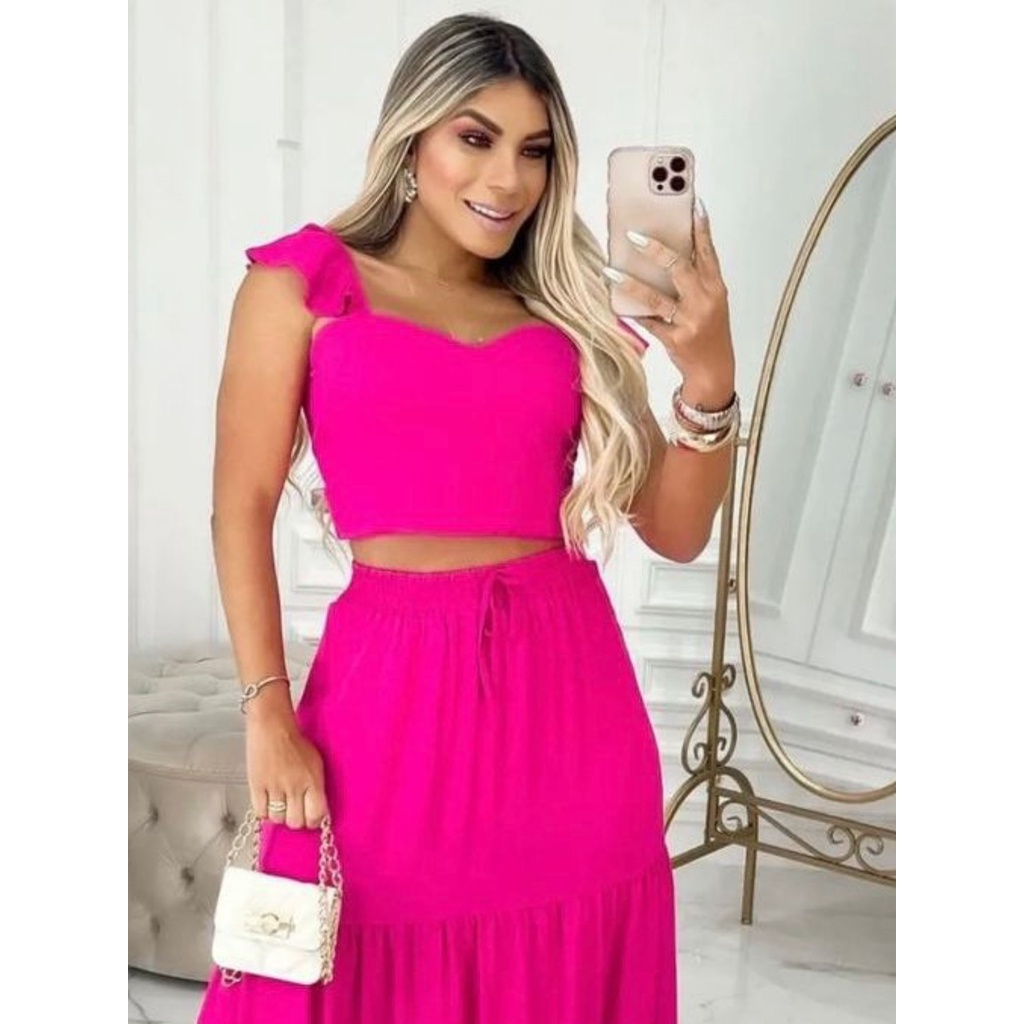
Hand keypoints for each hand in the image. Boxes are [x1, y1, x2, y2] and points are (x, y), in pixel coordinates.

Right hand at [245, 695, 328, 829]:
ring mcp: (275, 787)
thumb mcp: (316, 762)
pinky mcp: (257, 786)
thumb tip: (318, 808)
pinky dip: (264, 812)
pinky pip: (261, 813)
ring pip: (278, 819)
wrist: (272, 726)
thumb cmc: (294, 741)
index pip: (316, 814)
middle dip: (297, 820)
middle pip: (295, 822)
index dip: (314, 820)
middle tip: (295, 811)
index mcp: (313, 779)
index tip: (312, 817)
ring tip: (281, 804)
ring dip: (280, 815)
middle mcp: (295, 785)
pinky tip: (268, 802)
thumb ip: (317, 786)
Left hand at [605, 199, 735, 407]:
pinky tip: (615, 303)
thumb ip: (694, 278)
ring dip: (631, 283)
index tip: (692, 204)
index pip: (707, 252)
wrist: (714, 371)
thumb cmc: (709, 332)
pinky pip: (648, 322)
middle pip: (679, 268)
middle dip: (656, 249)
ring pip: (656, 298)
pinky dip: (631, 312)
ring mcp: (690, 322)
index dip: (700, 228)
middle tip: (633, 235)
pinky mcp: (675, 340)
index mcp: (716, 288)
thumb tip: (665, 251)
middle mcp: (705, 302)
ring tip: (610, 271)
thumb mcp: (711, 301)